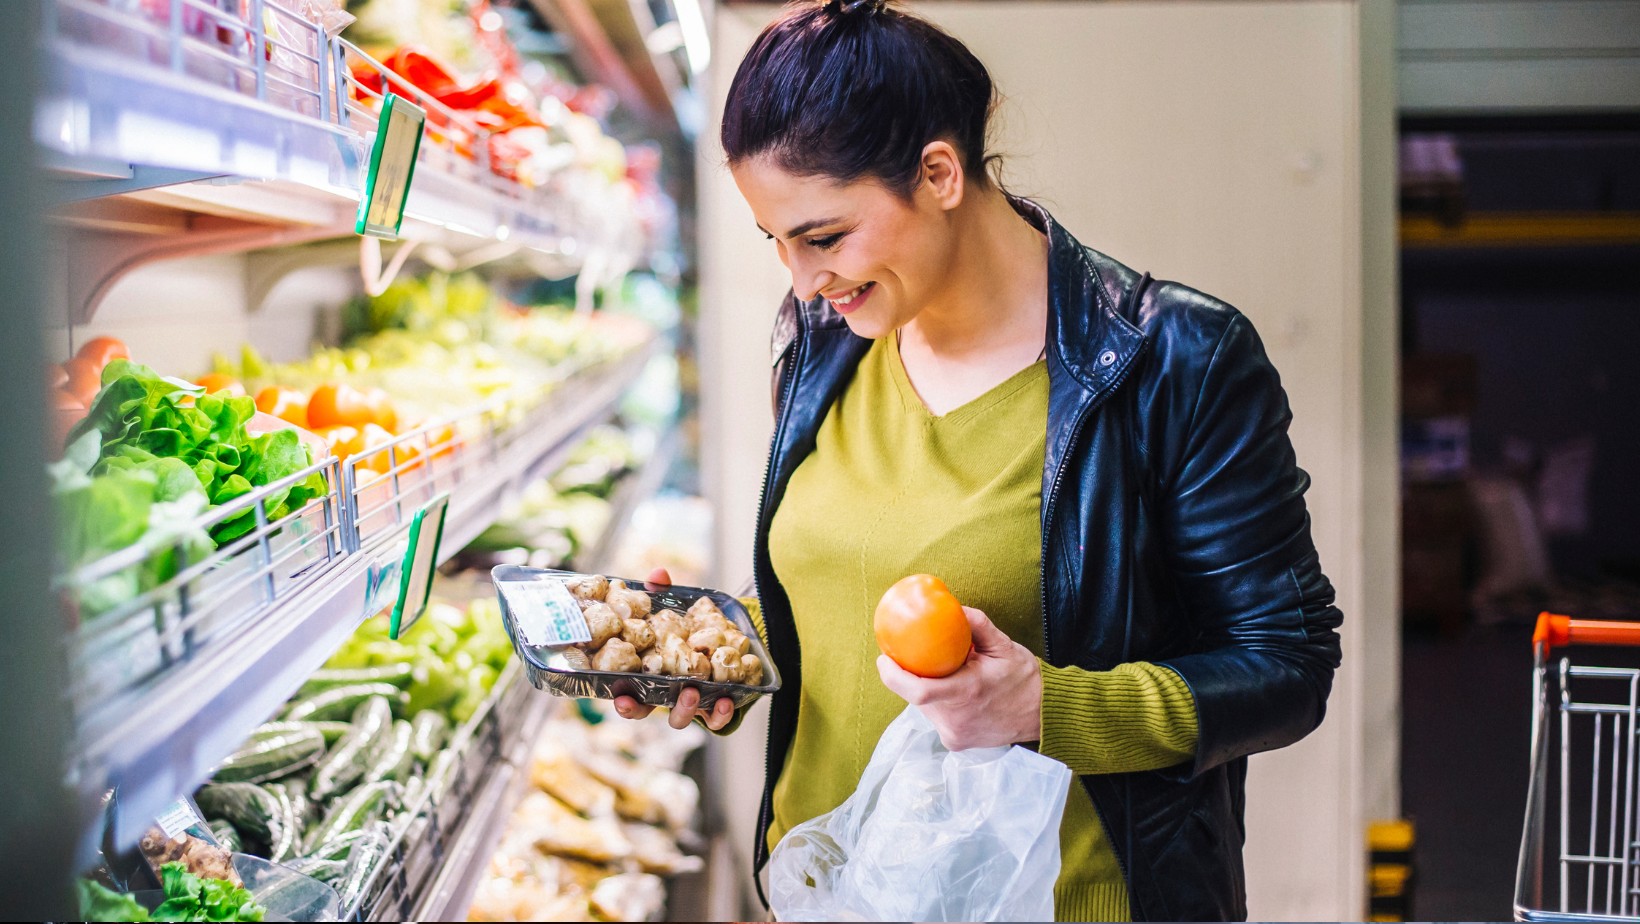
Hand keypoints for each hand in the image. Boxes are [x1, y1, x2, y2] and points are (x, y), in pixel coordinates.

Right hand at [611, 567, 736, 730]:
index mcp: (644, 674)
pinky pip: (715, 720)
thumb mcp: (670, 608)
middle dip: (644, 709)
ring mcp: (687, 702)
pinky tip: (726, 699)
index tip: (621, 698)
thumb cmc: (684, 628)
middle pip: (646, 711)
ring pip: (679, 718)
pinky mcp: (713, 707)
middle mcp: (661, 692)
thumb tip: (659, 575)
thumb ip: (661, 592)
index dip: (623, 700)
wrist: (725, 639)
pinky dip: (720, 714)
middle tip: (646, 699)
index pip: (626, 693)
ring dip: (685, 708)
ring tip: (693, 690)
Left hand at [876, 606, 1041, 750]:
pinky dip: (938, 702)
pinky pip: (936, 717)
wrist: (1044, 715)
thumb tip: (951, 606)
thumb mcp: (1004, 645)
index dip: (893, 675)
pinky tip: (952, 690)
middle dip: (910, 677)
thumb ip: (976, 624)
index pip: (918, 690)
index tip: (884, 658)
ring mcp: (956, 735)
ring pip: (924, 709)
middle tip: (914, 656)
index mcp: (967, 693)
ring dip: (925, 689)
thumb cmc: (1024, 678)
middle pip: (916, 698)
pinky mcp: (956, 743)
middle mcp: (957, 720)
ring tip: (942, 673)